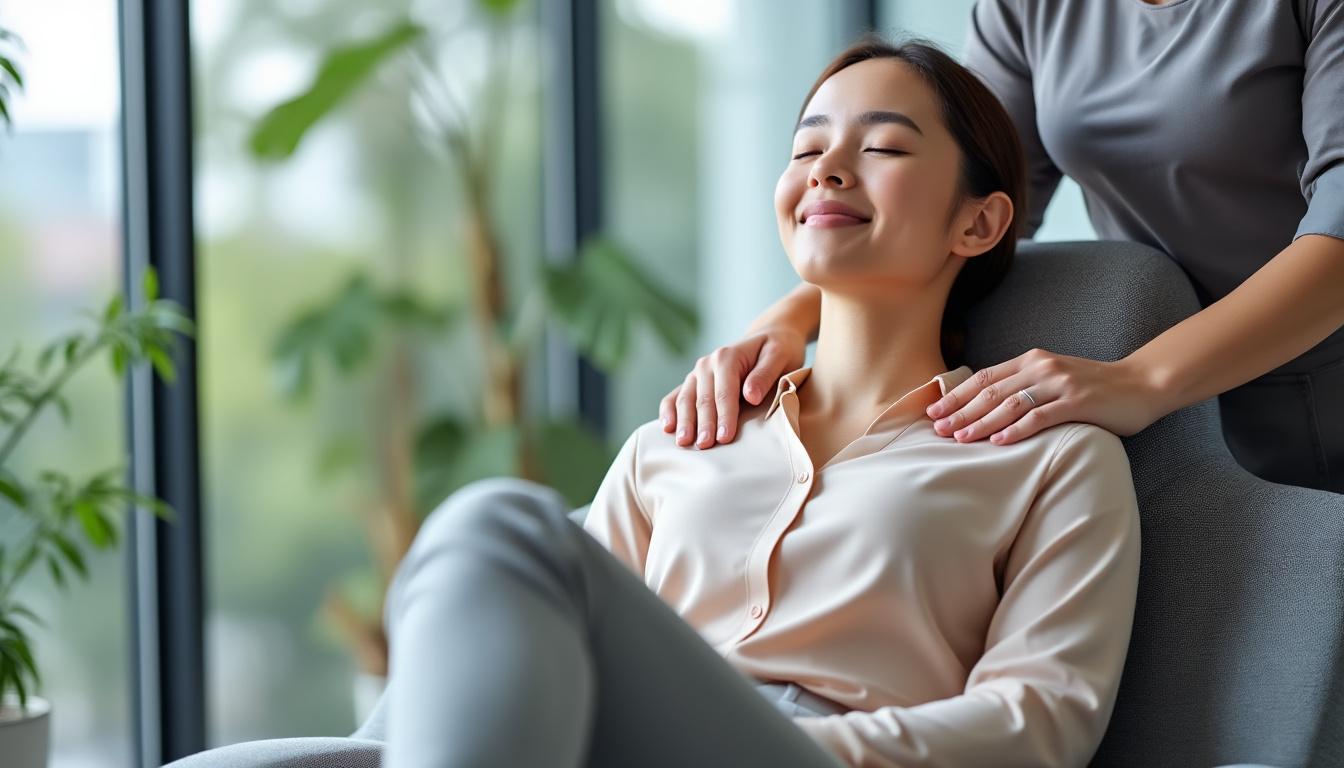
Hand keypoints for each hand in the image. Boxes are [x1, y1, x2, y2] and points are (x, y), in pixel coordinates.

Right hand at [659, 326, 807, 448]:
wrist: (768, 337)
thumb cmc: (778, 350)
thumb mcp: (780, 355)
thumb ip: (765, 374)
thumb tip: (750, 396)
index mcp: (727, 357)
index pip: (724, 393)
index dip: (724, 416)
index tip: (725, 438)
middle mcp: (707, 364)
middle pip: (702, 399)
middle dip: (703, 424)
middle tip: (704, 447)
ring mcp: (697, 373)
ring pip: (685, 400)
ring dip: (684, 422)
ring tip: (684, 443)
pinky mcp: (693, 382)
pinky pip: (675, 397)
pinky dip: (669, 411)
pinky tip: (667, 428)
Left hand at [925, 349, 1163, 444]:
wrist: (1142, 383)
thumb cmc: (1093, 387)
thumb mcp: (1053, 378)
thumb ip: (1024, 386)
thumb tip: (984, 406)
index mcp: (1031, 360)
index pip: (984, 378)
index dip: (956, 395)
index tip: (933, 411)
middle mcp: (1041, 368)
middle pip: (991, 391)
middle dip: (960, 411)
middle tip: (937, 429)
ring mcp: (1059, 384)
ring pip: (1010, 404)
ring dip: (982, 422)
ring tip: (960, 439)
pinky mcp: (1077, 402)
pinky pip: (1040, 417)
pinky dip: (1017, 429)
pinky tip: (999, 442)